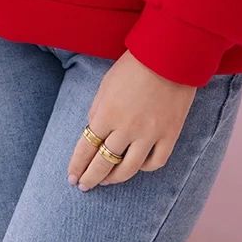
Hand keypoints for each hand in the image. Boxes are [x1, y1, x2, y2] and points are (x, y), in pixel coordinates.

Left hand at [66, 50, 196, 190]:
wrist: (170, 55)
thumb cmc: (134, 65)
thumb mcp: (106, 84)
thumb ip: (98, 110)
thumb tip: (93, 131)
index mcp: (106, 113)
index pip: (85, 149)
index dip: (77, 166)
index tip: (72, 177)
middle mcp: (126, 128)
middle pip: (103, 163)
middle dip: (90, 178)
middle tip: (84, 186)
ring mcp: (149, 134)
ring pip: (128, 169)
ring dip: (114, 179)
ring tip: (107, 182)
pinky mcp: (170, 135)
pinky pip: (155, 162)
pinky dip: (144, 168)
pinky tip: (136, 166)